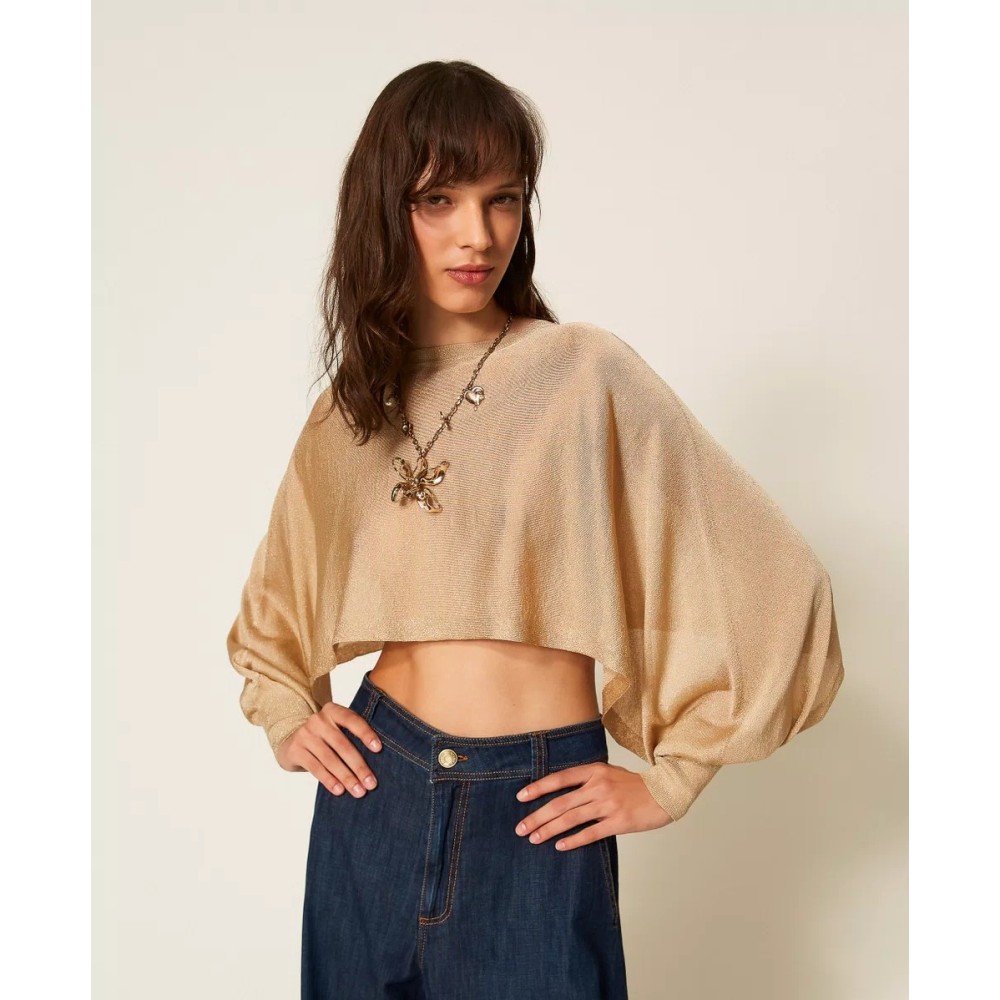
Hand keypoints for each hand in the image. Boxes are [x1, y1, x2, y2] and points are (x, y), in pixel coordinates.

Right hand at [275, 703, 383, 798]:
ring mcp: (305, 735)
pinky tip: (339, 790)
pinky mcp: (296, 750)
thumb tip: (378, 761)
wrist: (290, 739)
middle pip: (342, 745)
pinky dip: (329, 780)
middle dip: (359, 766)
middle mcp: (318, 720)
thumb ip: (351, 736)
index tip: (378, 749)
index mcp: (332, 711)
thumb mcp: (335, 728)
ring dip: (346, 777)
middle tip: (371, 783)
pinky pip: (316, 768)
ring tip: (359, 791)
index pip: (352, 720)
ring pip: (330, 759)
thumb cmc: (324, 736)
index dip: (365, 733)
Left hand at [513, 762, 672, 850]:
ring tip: (533, 839)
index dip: (538, 788)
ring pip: (571, 818)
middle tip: (520, 828)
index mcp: (595, 770)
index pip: (560, 778)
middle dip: (537, 816)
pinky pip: (590, 833)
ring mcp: (608, 804)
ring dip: (549, 830)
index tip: (521, 797)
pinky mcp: (618, 822)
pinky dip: (573, 840)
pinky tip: (559, 846)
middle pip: (561, 802)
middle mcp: (598, 786)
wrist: (665, 793)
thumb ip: (587, 779)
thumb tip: (560, 792)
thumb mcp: (609, 773)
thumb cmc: (634, 785)